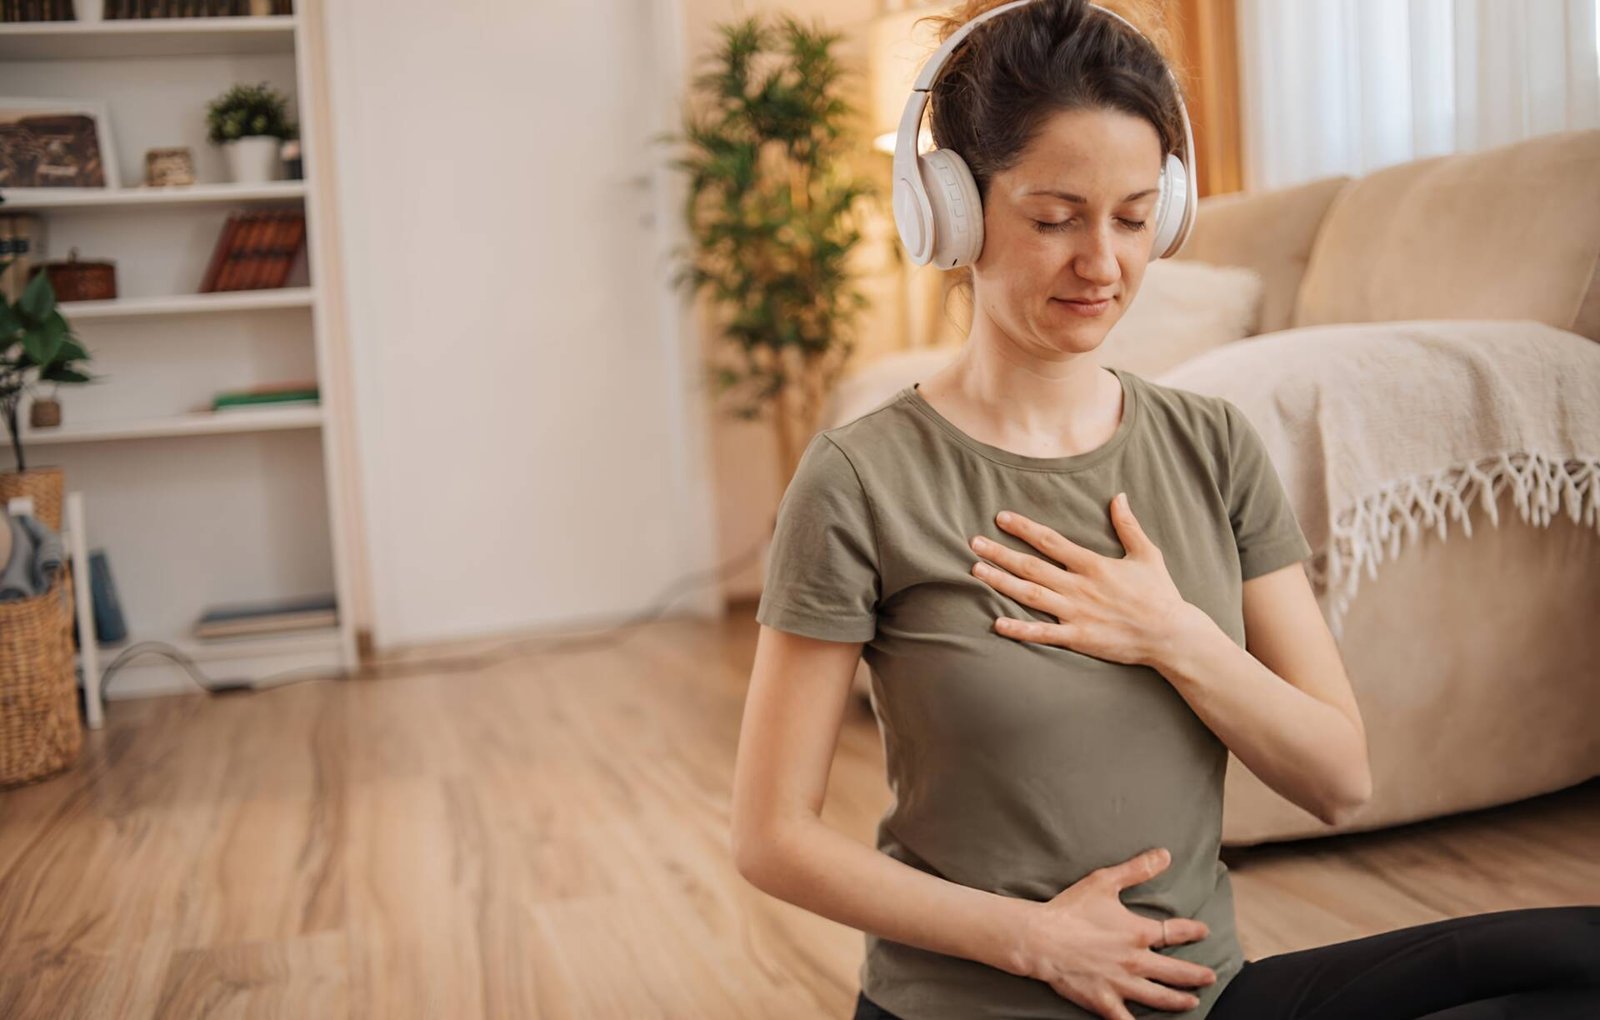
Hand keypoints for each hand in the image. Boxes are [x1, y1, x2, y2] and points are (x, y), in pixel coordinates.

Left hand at [969, 493, 1192, 666]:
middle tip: (973, 543)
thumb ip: (1128, 526)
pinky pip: (1044, 633)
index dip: (1024, 528)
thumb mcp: (1146, 554)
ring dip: (1001, 582)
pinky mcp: (1079, 638)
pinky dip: (1020, 629)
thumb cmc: (1160, 594)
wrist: (1172, 635)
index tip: (1001, 517)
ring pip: (1030, 595)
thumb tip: (1119, 496)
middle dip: (1000, 553)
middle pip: (1032, 566)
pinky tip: (997, 623)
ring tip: (976, 572)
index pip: (1051, 541)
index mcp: (1093, 564)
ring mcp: (1077, 613)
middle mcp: (1080, 586)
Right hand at [1012, 847, 1216, 1018]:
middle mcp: (1136, 961)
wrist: (1041, 938)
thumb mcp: (1104, 882)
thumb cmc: (1071, 909)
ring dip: (1179, 1000)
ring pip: (1160, 998)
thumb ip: (1137, 870)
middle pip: (1176, 971)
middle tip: (1210, 976)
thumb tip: (1165, 855)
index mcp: (1139, 933)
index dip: (1193, 931)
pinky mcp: (1104, 1001)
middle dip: (1196, 974)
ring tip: (1192, 1002)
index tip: (1203, 931)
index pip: (1175, 932)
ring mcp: (1122, 984)